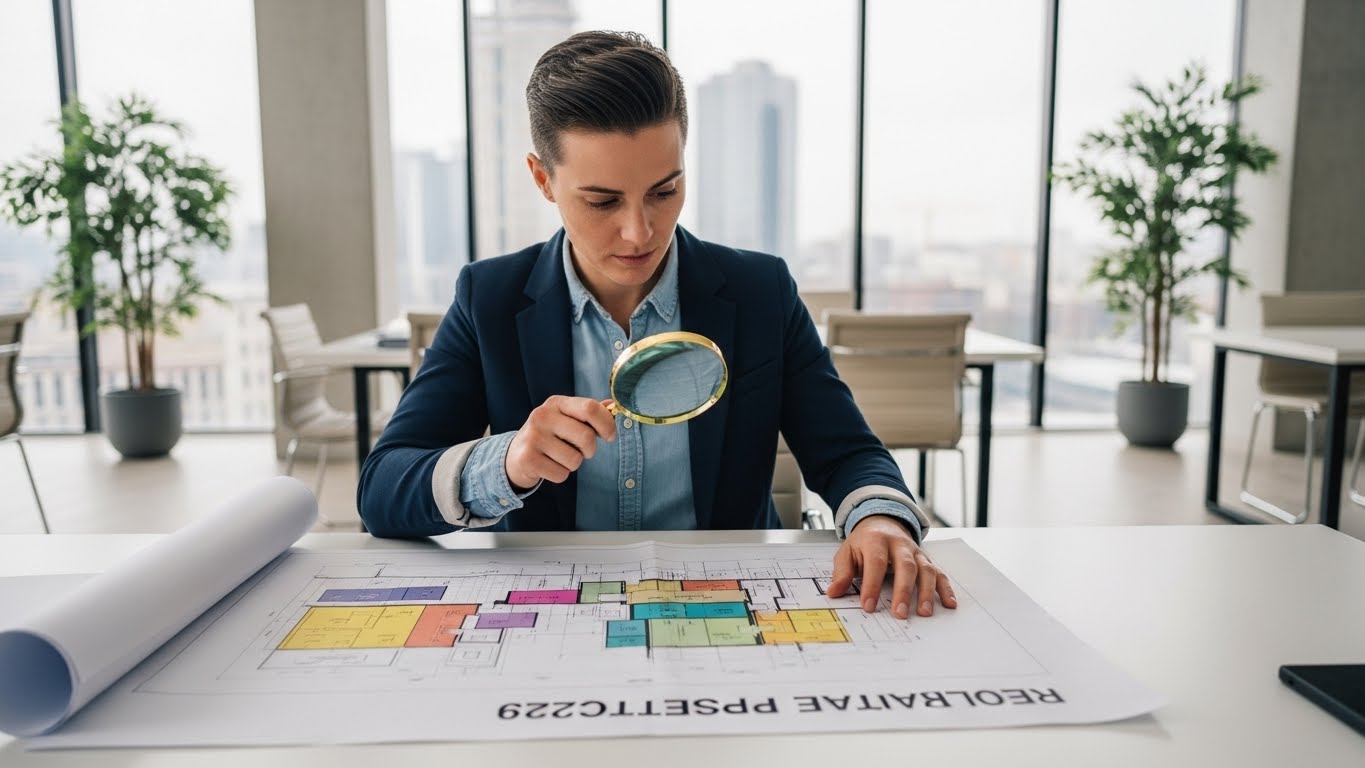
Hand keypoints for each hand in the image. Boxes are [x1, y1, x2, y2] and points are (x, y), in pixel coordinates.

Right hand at [505, 396, 615, 490]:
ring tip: (559, 457)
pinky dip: (560, 474)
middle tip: (581, 451)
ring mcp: (533, 437)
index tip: (610, 436)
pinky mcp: (528, 459)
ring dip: (573, 463)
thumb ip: (589, 414)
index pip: (590, 408)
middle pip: (586, 437)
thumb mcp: (566, 419)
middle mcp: (542, 416)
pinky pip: (561, 474)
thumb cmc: (550, 436)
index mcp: (556, 403)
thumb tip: (612, 407)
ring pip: (575, 460)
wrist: (515, 455)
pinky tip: (549, 466)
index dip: (607, 424)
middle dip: (590, 450)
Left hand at [828, 515, 956, 619]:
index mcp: (876, 540)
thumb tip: (833, 592)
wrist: (882, 522)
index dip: (872, 585)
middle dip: (903, 591)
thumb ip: (841, 572)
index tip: (868, 606)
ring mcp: (916, 552)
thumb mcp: (847, 552)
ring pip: (926, 570)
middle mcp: (900, 544)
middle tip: (899, 614)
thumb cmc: (864, 542)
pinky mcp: (926, 560)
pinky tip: (949, 604)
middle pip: (905, 566)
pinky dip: (946, 589)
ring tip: (924, 613)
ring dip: (927, 592)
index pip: (876, 562)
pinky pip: (939, 573)